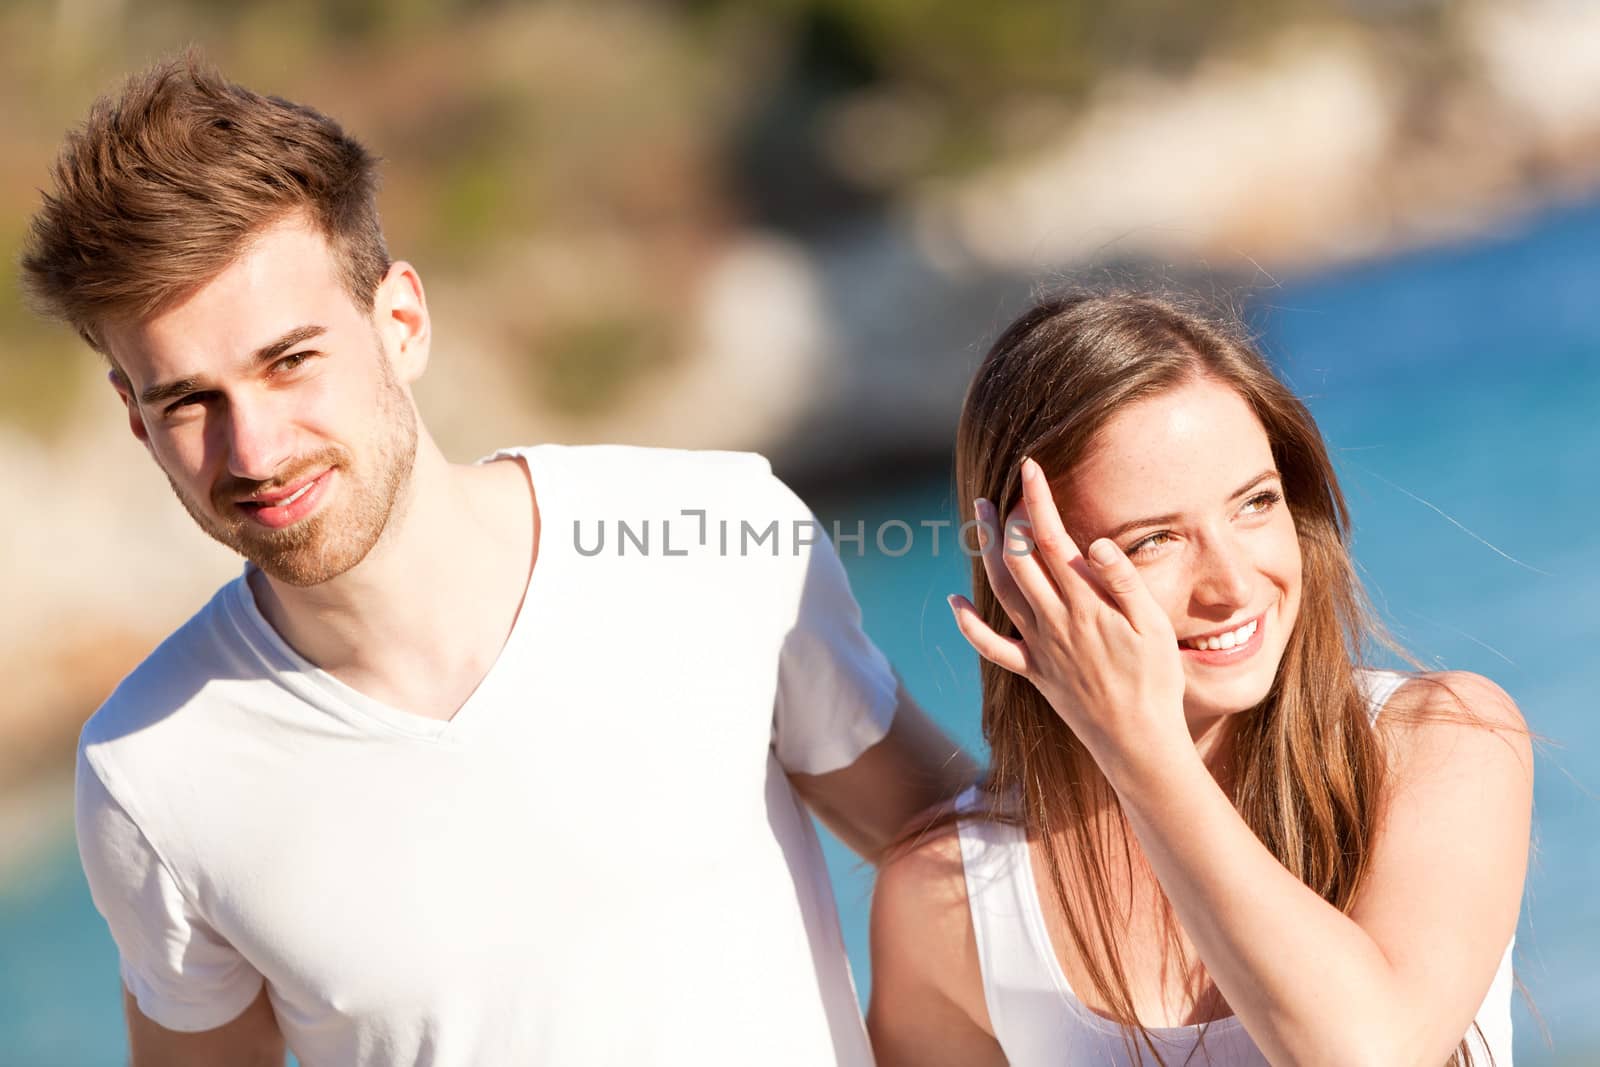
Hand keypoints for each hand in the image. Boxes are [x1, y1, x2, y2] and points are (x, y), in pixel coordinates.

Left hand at [948, 457, 1188, 778]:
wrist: (1138, 741)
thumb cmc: (1155, 681)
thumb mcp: (1153, 626)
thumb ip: (1122, 581)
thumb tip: (1091, 543)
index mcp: (1084, 602)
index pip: (1050, 538)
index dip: (1036, 500)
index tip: (1030, 469)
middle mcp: (1054, 620)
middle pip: (1016, 559)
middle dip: (1004, 522)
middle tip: (998, 495)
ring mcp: (1039, 646)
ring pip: (1001, 591)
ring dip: (985, 554)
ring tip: (978, 524)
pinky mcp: (1033, 672)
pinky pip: (991, 647)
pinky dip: (968, 624)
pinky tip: (953, 601)